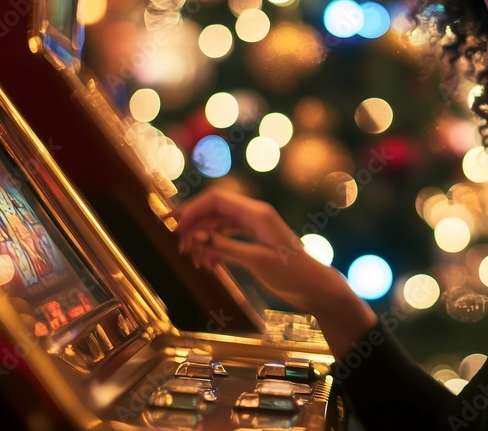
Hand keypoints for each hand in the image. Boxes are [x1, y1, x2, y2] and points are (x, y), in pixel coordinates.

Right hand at [174, 187, 378, 353]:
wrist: (315, 287)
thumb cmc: (291, 273)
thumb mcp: (256, 260)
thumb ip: (225, 246)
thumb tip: (196, 235)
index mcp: (256, 213)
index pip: (215, 199)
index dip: (191, 208)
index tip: (172, 224)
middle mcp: (254, 216)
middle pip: (214, 211)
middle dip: (194, 227)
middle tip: (183, 251)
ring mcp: (255, 228)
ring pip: (219, 225)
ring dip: (204, 240)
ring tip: (197, 263)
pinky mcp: (255, 240)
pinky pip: (228, 237)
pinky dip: (216, 248)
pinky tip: (211, 265)